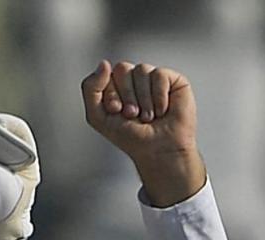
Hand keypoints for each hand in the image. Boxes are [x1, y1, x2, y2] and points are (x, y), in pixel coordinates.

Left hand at [81, 60, 205, 205]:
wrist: (157, 150)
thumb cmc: (130, 137)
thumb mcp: (98, 117)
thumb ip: (90, 88)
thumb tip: (104, 63)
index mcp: (115, 85)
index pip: (105, 74)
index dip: (111, 95)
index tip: (117, 112)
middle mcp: (134, 78)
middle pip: (123, 68)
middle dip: (127, 96)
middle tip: (133, 115)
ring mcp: (153, 77)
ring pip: (141, 70)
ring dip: (143, 100)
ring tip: (148, 116)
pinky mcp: (173, 80)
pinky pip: (160, 75)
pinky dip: (159, 96)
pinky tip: (162, 110)